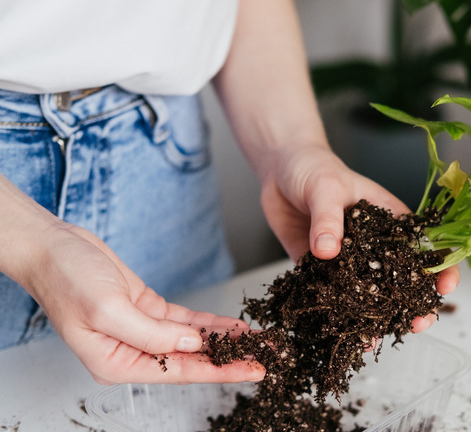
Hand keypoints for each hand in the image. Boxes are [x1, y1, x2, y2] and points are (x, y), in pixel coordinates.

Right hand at [23, 224, 264, 384]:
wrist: (53, 247)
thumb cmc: (66, 279)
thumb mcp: (108, 310)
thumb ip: (152, 334)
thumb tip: (193, 346)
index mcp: (117, 363)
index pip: (181, 373)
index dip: (221, 372)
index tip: (252, 371)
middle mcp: (131, 351)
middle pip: (192, 360)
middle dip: (230, 359)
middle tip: (265, 356)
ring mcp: (141, 331)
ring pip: (192, 341)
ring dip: (225, 340)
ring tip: (256, 341)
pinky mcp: (147, 310)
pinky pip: (186, 321)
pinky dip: (209, 322)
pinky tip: (233, 325)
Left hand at [260, 145, 458, 332]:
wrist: (279, 170)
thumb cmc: (313, 168)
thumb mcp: (326, 187)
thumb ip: (329, 218)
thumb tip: (328, 251)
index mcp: (391, 221)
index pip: (425, 247)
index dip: (442, 268)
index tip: (445, 287)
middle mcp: (375, 246)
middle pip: (403, 280)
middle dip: (414, 305)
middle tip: (416, 324)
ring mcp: (350, 262)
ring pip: (370, 296)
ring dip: (375, 319)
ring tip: (374, 339)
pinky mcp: (321, 272)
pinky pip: (333, 298)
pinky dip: (338, 318)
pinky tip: (340, 334)